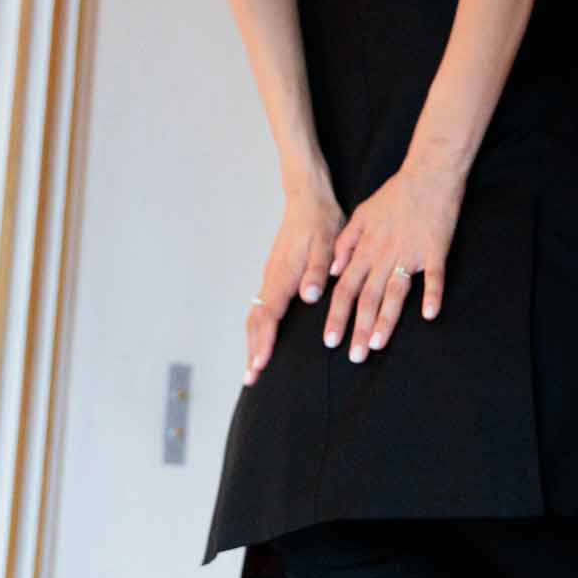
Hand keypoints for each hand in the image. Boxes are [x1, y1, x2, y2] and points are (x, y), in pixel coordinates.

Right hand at [245, 173, 344, 384]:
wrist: (307, 197)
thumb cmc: (320, 220)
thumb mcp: (326, 242)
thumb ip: (317, 270)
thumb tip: (308, 296)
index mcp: (284, 274)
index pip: (269, 315)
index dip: (264, 342)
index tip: (260, 365)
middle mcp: (272, 278)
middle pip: (255, 320)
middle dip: (252, 351)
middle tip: (250, 379)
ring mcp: (270, 276)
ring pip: (255, 315)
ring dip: (252, 342)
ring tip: (253, 368)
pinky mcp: (274, 275)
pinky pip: (260, 307)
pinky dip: (257, 328)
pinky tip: (262, 339)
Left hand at [321, 161, 464, 361]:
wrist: (428, 174)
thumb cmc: (395, 194)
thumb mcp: (361, 213)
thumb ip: (345, 243)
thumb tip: (334, 271)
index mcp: (366, 248)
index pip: (345, 287)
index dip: (337, 315)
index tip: (329, 340)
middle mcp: (384, 254)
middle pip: (367, 297)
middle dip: (358, 328)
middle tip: (352, 356)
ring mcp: (410, 253)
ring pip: (394, 292)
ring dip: (386, 320)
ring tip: (377, 344)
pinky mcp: (435, 250)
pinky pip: (433, 276)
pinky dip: (432, 294)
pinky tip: (429, 314)